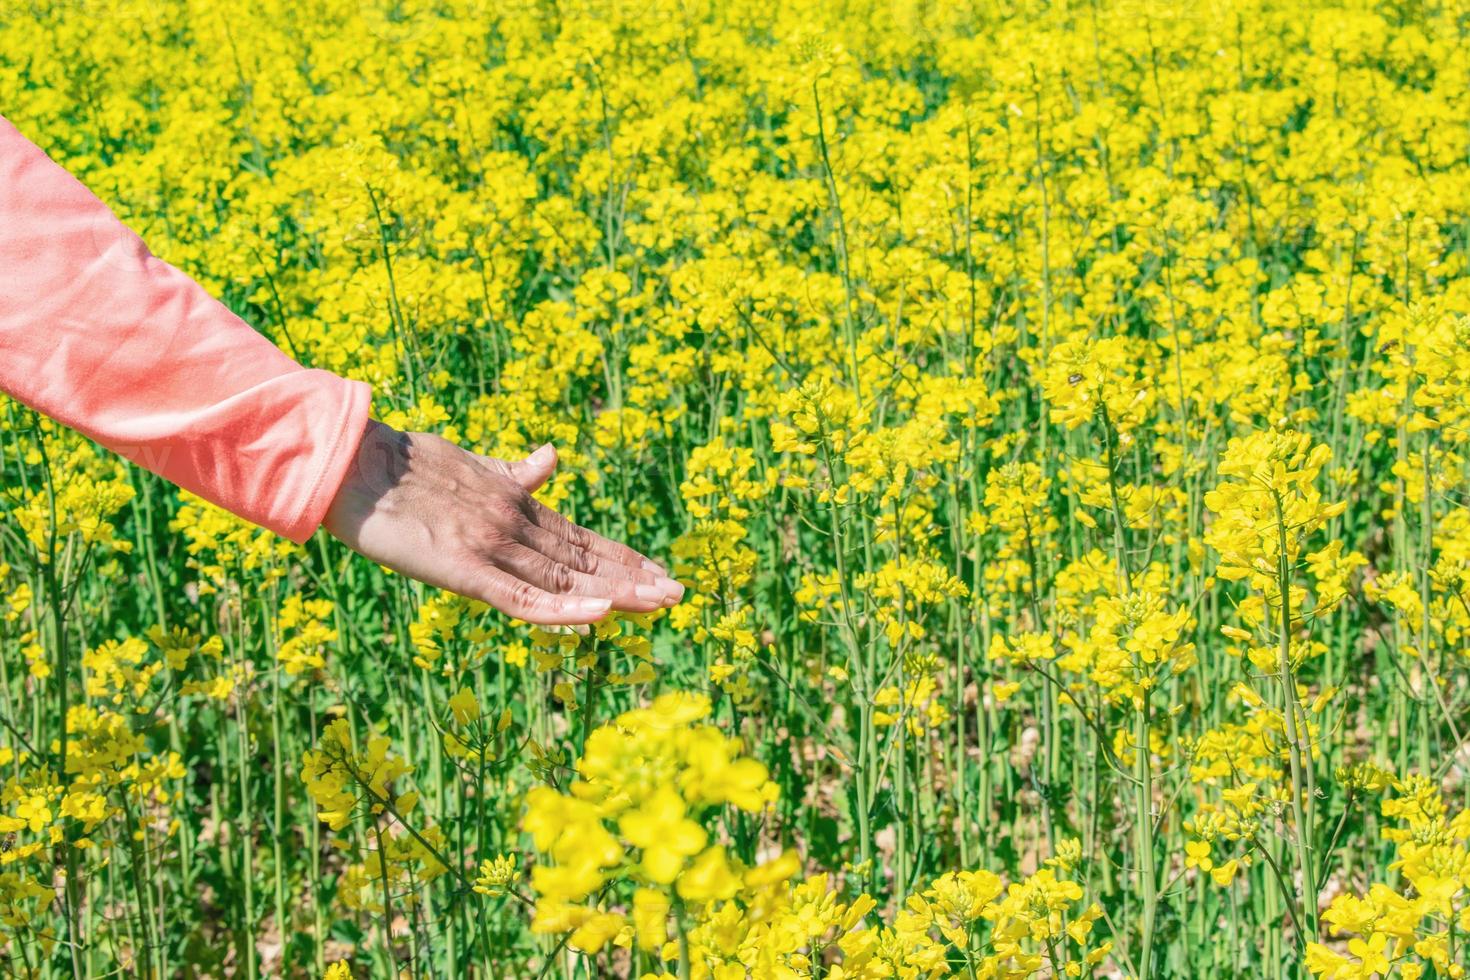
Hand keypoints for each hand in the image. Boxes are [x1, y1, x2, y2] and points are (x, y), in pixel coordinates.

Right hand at [323, 420, 682, 624]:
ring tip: (659, 603)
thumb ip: (515, 472)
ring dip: (615, 592)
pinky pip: (522, 597)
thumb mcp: (472, 465)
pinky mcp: (464, 568)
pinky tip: (599, 616)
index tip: (659, 570)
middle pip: (584, 559)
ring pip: (565, 579)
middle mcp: (515, 524)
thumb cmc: (405, 467)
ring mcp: (493, 545)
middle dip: (634, 577)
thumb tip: (552, 457)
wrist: (353, 465)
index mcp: (516, 503)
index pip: (582, 538)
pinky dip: (563, 609)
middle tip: (679, 592)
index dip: (622, 557)